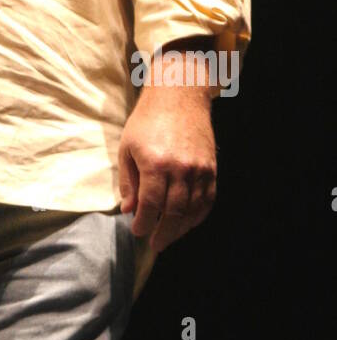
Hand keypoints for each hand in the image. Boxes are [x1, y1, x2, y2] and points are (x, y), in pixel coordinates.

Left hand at [118, 78, 217, 253]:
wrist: (178, 96)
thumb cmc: (147, 120)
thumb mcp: (127, 148)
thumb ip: (128, 182)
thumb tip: (129, 210)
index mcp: (154, 164)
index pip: (150, 205)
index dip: (143, 223)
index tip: (137, 231)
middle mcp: (179, 169)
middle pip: (173, 213)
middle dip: (163, 233)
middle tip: (154, 244)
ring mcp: (199, 169)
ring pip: (192, 210)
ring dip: (180, 228)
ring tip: (169, 236)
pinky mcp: (211, 168)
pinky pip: (208, 199)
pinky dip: (198, 215)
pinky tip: (187, 222)